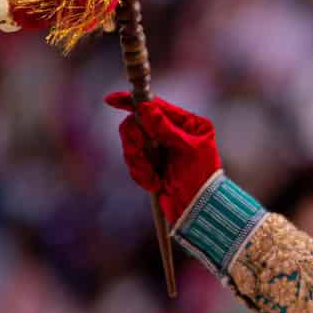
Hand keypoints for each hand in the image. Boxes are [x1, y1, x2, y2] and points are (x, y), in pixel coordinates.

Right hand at [106, 93, 221, 224]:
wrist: (199, 211)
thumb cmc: (201, 179)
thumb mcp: (186, 150)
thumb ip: (165, 128)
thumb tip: (144, 107)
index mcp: (188, 124)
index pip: (156, 106)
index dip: (133, 102)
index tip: (111, 101)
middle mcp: (173, 132)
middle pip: (138, 124)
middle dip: (135, 143)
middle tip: (140, 155)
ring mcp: (161, 148)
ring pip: (133, 144)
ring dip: (138, 162)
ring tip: (151, 178)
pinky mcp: (153, 164)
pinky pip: (134, 162)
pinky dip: (140, 174)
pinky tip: (154, 185)